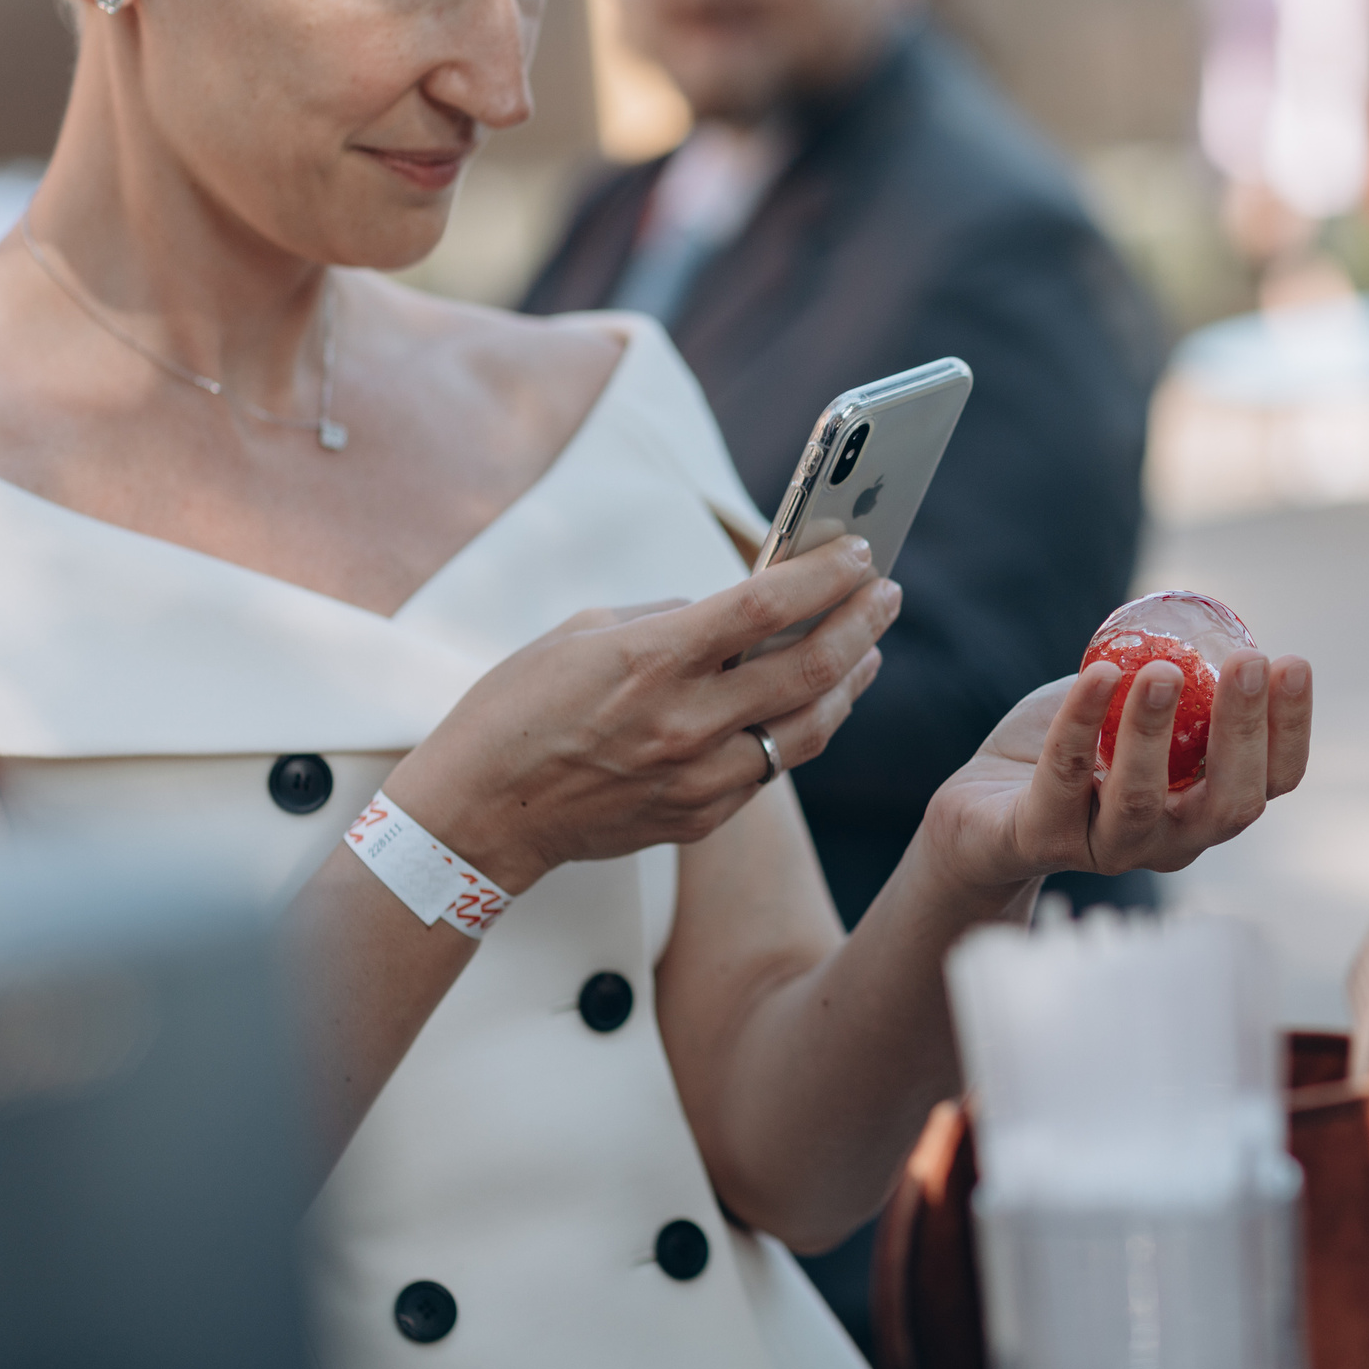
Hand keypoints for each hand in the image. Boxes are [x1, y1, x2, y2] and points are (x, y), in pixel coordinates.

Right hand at [387, 537, 899, 892]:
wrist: (481, 815)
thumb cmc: (518, 711)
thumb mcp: (584, 633)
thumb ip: (669, 618)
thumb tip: (737, 611)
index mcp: (653, 660)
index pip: (766, 606)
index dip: (825, 575)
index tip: (859, 552)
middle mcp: (686, 721)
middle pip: (811, 668)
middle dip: (862, 622)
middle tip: (887, 595)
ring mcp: (699, 777)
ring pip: (809, 728)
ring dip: (850, 681)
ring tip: (868, 649)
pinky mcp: (700, 816)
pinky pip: (769, 768)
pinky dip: (799, 728)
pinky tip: (813, 703)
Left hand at [922, 649, 1312, 890]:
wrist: (983, 806)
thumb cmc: (1076, 752)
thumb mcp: (1135, 711)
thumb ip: (1180, 682)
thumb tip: (1220, 623)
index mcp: (1204, 807)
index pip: (1271, 782)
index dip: (1291, 728)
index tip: (1292, 664)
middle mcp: (1169, 840)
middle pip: (1227, 804)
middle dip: (1244, 731)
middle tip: (1248, 662)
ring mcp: (1107, 849)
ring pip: (1141, 801)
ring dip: (1154, 731)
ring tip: (1163, 671)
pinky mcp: (1042, 839)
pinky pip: (1064, 779)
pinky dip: (1082, 721)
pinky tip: (1099, 674)